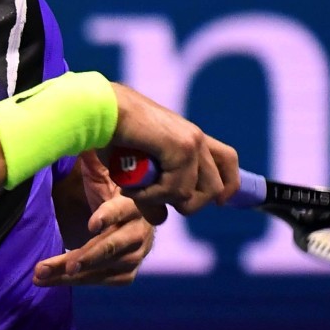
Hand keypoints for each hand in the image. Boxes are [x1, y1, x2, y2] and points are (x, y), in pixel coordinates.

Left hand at [34, 151, 153, 286]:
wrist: (124, 212)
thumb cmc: (108, 187)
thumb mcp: (100, 170)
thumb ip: (93, 157)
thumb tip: (80, 129)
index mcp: (134, 202)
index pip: (125, 210)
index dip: (110, 217)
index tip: (91, 224)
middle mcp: (140, 230)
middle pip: (114, 246)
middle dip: (86, 255)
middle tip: (62, 263)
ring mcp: (136, 253)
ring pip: (106, 268)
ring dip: (72, 274)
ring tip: (40, 274)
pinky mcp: (127, 271)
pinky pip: (104, 280)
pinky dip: (77, 282)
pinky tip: (50, 280)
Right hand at [108, 82, 239, 222]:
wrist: (101, 110)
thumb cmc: (112, 134)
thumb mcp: (136, 171)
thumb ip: (151, 195)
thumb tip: (162, 219)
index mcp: (190, 137)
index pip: (227, 161)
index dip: (228, 185)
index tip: (219, 203)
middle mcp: (196, 139)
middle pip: (216, 187)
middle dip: (188, 204)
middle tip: (155, 197)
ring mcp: (192, 143)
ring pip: (197, 194)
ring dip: (163, 200)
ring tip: (135, 191)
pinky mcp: (182, 149)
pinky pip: (176, 190)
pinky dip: (150, 196)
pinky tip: (130, 187)